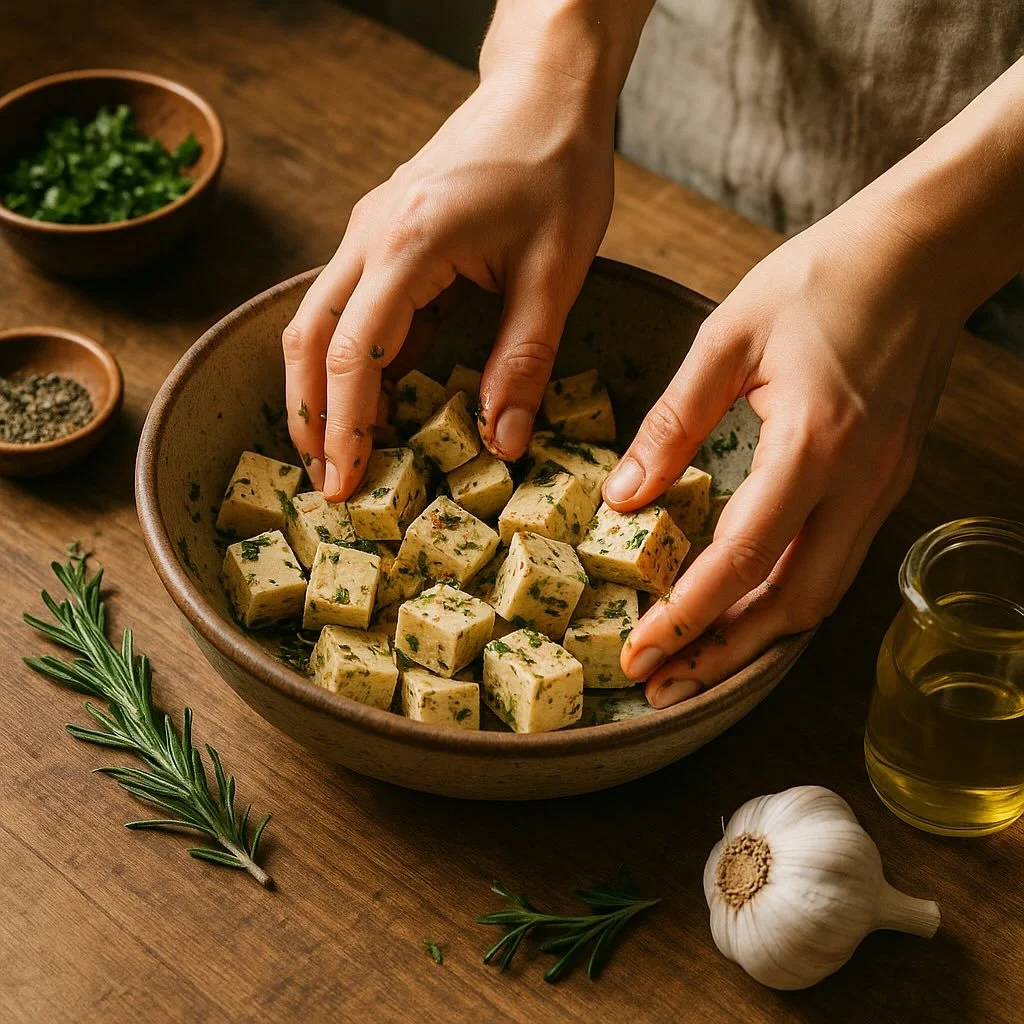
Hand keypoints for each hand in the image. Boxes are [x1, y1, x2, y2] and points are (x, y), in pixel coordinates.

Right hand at [282, 66, 614, 497]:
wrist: (545, 88)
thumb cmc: (557, 167)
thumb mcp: (554, 274)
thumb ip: (523, 362)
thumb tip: (504, 442)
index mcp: (407, 245)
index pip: (352, 356)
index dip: (344, 429)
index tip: (346, 484)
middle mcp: (369, 236)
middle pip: (307, 340)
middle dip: (310, 418)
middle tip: (327, 481)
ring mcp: (368, 230)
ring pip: (315, 321)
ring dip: (320, 390)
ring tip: (340, 451)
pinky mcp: (382, 233)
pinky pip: (350, 304)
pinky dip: (352, 357)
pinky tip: (379, 397)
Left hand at [606, 200, 961, 705]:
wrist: (923, 251)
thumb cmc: (822, 278)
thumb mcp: (726, 337)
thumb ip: (672, 423)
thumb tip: (624, 495)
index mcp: (813, 444)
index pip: (744, 558)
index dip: (689, 615)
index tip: (641, 652)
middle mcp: (858, 483)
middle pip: (792, 605)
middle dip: (725, 654)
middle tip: (663, 683)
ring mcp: (882, 489)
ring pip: (820, 595)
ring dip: (757, 638)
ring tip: (697, 662)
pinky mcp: (886, 483)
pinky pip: (834, 564)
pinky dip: (786, 599)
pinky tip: (745, 605)